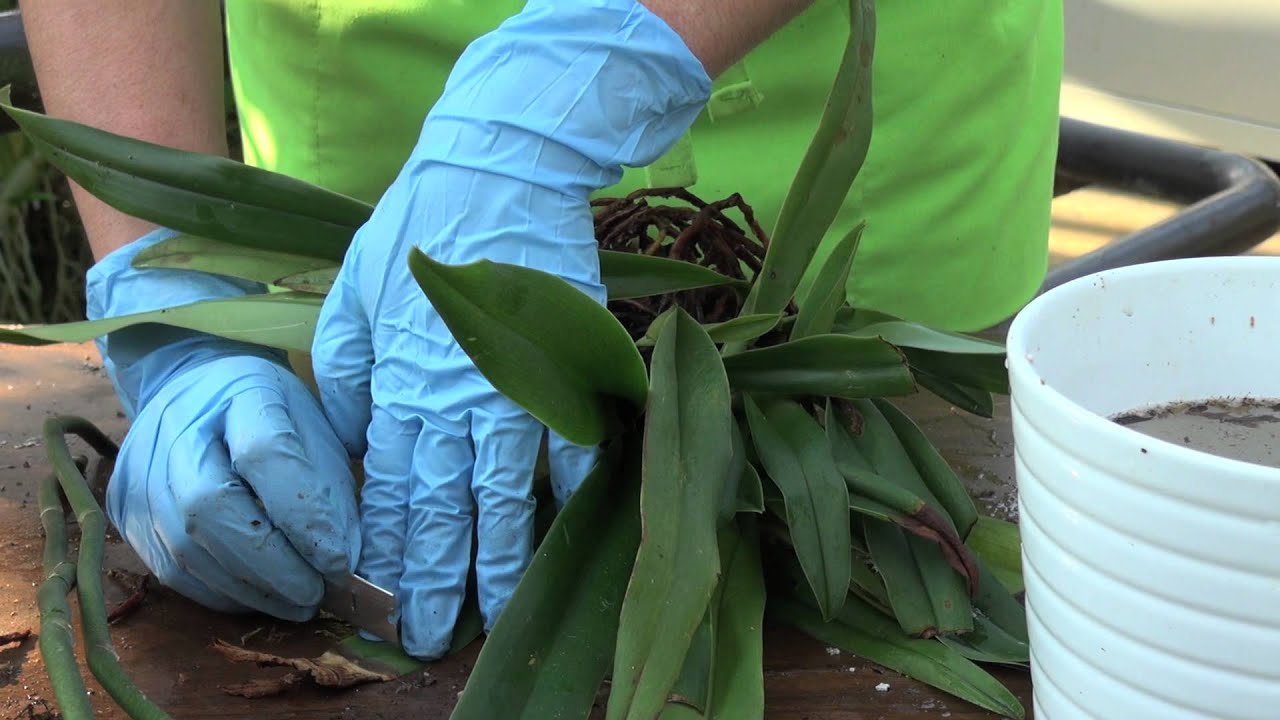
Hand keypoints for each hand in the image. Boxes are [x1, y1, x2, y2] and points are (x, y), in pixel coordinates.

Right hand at [88, 229, 360, 620]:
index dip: (304, 516)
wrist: (197, 390)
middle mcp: (176, 426)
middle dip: (273, 564)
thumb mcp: (315, 427)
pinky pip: (169, 569)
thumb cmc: (271, 413)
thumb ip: (332, 487)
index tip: (339, 561)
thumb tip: (343, 560)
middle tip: (316, 594)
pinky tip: (258, 597)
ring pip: (186, 546)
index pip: (265, 453)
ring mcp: (141, 470)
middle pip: (211, 506)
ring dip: (250, 587)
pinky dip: (220, 593)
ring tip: (297, 602)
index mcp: (239, 391)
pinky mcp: (124, 510)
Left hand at [310, 0, 710, 657]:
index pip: (390, 488)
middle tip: (433, 634)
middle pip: (443, 508)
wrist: (498, 167)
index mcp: (399, 383)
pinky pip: (569, 439)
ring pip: (503, 493)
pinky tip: (568, 530)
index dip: (388, 550)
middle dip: (436, 576)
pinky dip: (570, 488)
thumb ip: (349, 368)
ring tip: (493, 609)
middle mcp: (454, 400)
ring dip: (498, 556)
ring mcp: (513, 387)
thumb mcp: (354, 287)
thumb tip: (354, 434)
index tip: (383, 599)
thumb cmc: (420, 224)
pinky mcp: (564, 365)